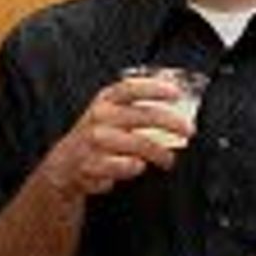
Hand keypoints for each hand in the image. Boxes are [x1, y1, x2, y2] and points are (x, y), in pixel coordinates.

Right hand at [52, 74, 196, 200]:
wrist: (67, 162)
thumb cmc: (99, 134)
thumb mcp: (112, 112)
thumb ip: (138, 108)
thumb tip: (178, 108)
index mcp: (105, 99)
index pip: (130, 88)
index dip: (153, 88)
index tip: (176, 93)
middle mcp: (100, 116)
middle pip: (141, 115)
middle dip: (169, 122)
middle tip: (188, 131)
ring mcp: (95, 140)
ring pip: (137, 144)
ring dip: (159, 152)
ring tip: (168, 159)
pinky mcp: (93, 163)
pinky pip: (124, 166)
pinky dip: (135, 167)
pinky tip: (138, 166)